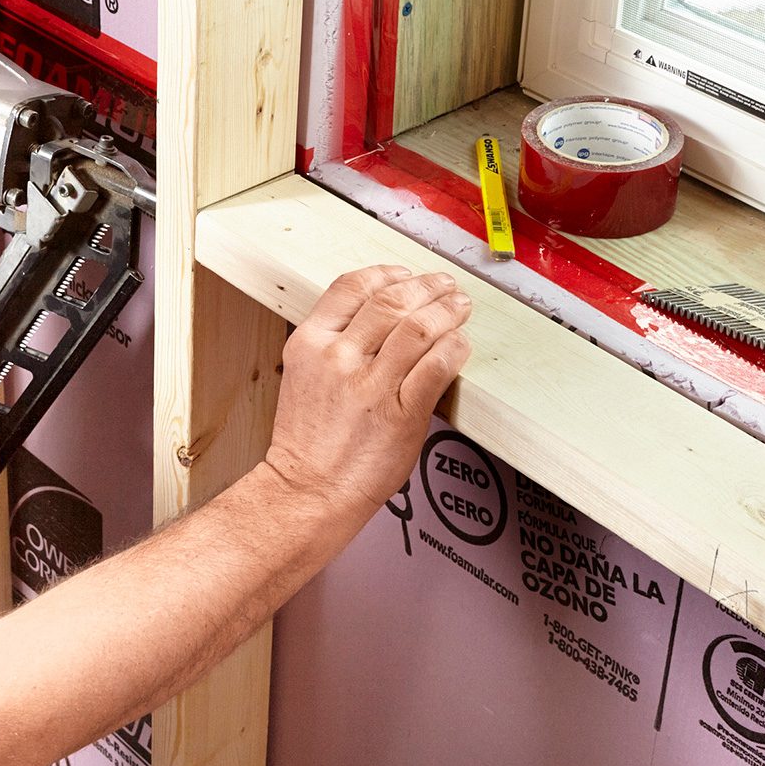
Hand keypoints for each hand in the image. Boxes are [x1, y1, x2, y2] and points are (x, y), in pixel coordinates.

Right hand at [264, 265, 471, 524]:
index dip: (386, 273)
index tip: (404, 275)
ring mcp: (370, 385)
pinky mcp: (401, 412)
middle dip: (426, 287)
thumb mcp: (305, 378)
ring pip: (420, 326)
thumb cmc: (308, 445)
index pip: (352, 287)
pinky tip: (458, 345)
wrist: (307, 492)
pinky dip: (455, 348)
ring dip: (448, 311)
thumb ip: (336, 346)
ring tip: (459, 308)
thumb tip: (382, 320)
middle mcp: (338, 358)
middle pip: (391, 300)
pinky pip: (438, 365)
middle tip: (443, 287)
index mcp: (309, 344)